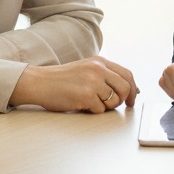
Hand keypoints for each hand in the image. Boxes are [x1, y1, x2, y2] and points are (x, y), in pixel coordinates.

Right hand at [10, 56, 138, 112]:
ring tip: (91, 103)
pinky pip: (100, 110)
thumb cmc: (61, 79)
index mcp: (99, 61)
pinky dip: (93, 111)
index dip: (133, 89)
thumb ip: (104, 75)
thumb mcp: (85, 68)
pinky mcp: (86, 96)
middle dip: (123, 100)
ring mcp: (92, 82)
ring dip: (106, 107)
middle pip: (125, 88)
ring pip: (114, 101)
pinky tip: (81, 105)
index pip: (127, 74)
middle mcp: (98, 69)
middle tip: (114, 106)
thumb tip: (125, 90)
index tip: (131, 100)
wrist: (40, 82)